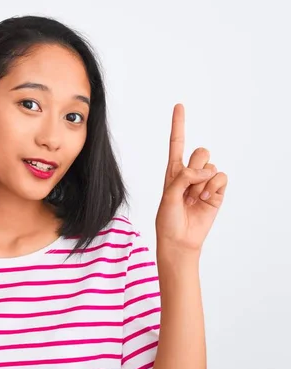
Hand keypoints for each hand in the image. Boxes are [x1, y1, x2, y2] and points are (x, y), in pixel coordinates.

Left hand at [156, 104, 227, 253]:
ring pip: (211, 166)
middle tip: (188, 187)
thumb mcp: (168, 196)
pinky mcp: (217, 192)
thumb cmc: (168, 219)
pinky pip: (222, 177)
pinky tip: (205, 199)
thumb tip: (202, 171)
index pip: (177, 143)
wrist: (180, 239)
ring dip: (203, 182)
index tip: (179, 105)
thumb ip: (182, 179)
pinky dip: (214, 187)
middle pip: (201, 152)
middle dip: (197, 167)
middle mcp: (189, 173)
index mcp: (173, 171)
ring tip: (194, 198)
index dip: (179, 124)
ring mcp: (204, 182)